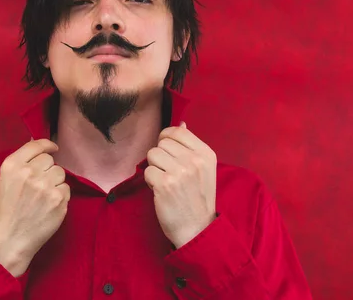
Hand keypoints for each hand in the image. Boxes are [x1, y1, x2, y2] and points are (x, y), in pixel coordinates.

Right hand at [0, 139, 69, 275]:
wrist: (11, 239)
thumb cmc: (8, 209)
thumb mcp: (6, 180)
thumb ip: (22, 162)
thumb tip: (42, 147)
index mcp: (12, 166)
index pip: (36, 145)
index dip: (47, 145)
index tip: (53, 148)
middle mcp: (29, 172)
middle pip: (49, 160)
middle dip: (46, 169)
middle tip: (38, 185)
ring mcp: (46, 186)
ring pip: (60, 172)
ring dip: (55, 182)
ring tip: (43, 196)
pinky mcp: (59, 199)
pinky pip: (66, 188)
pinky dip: (60, 195)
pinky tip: (49, 205)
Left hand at [144, 122, 216, 248]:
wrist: (197, 228)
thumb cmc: (197, 198)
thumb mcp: (204, 169)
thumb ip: (191, 146)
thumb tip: (180, 124)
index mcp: (205, 154)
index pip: (177, 131)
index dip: (166, 138)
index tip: (167, 151)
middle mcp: (194, 160)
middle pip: (162, 143)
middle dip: (161, 156)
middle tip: (169, 173)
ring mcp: (179, 172)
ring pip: (152, 154)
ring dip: (155, 168)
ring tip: (166, 181)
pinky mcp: (164, 184)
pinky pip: (147, 171)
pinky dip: (151, 181)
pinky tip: (161, 191)